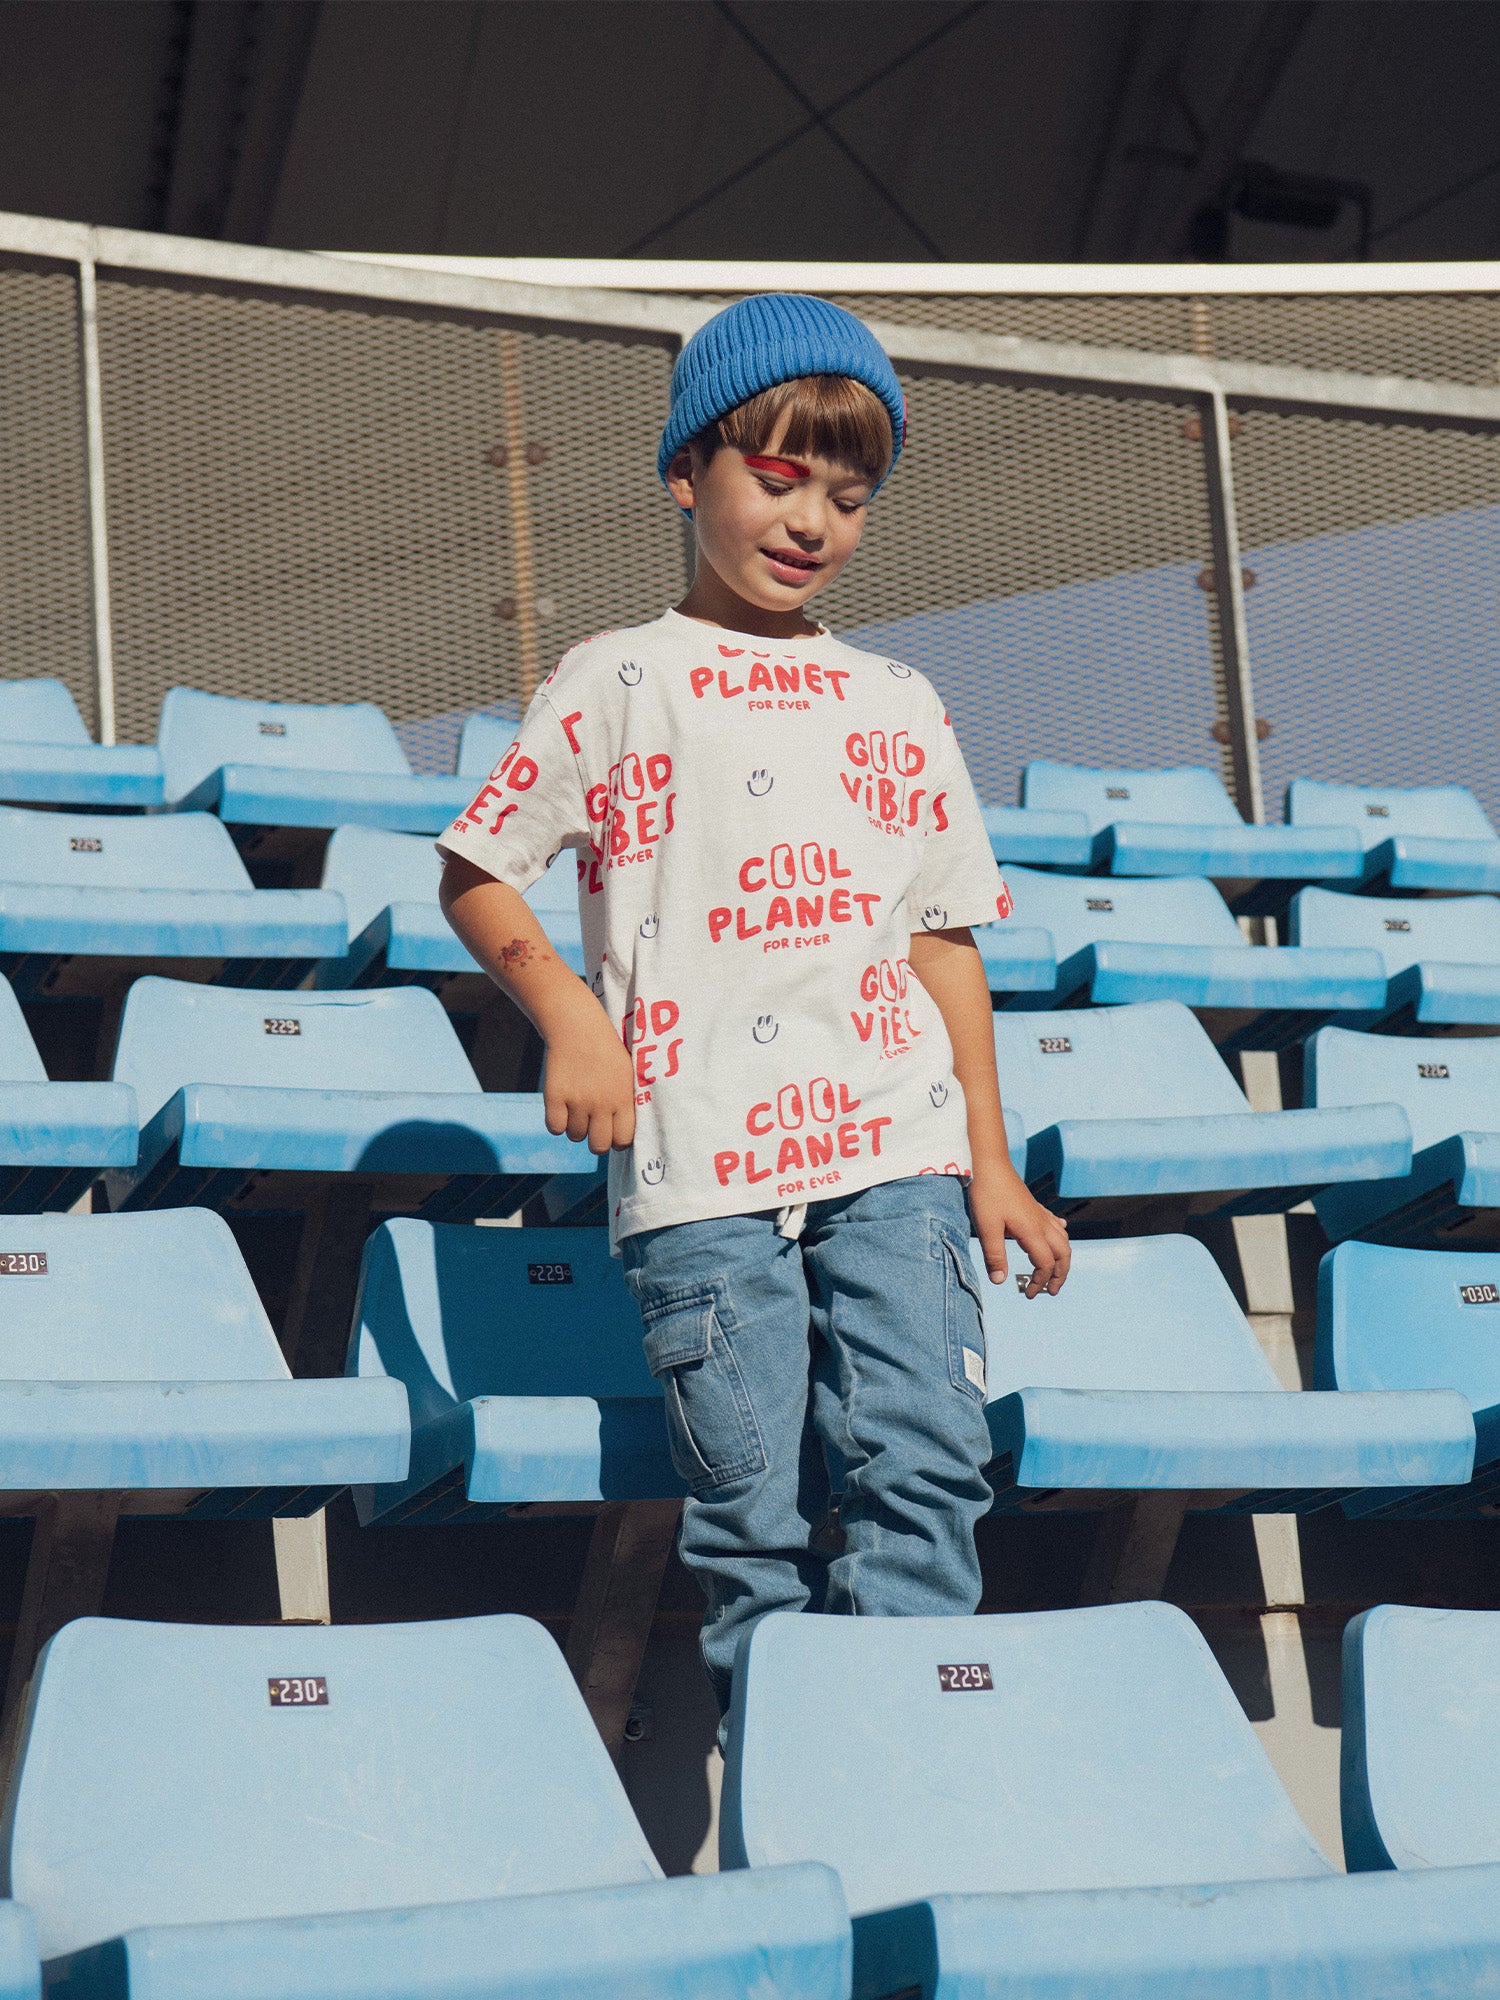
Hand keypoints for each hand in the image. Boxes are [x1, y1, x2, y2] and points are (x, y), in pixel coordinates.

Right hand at [542, 994, 636, 1153]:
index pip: (623, 1140)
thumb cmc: (606, 1050)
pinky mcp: (554, 1096)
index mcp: (623, 1098)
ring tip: (577, 1107)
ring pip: (575, 1136)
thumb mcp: (627, 1074)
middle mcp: (601, 1103)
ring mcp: (577, 1101)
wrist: (577, 1026)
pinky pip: (555, 1128)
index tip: (612, 1132)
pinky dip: (557, 1122)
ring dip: (575, 1127)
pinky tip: (561, 1107)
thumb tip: (624, 1134)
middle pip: (598, 1146)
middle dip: (596, 1140)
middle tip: (593, 1125)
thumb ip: (627, 1103)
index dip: (616, 1140)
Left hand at [968, 1165, 1069, 1297]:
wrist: (990, 1163)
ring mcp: (1039, 1213)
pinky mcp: (1034, 1206)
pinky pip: (1055, 1224)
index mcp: (1032, 1232)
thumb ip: (995, 1255)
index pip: (1045, 1264)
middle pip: (1063, 1254)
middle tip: (1050, 1291)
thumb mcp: (986, 1227)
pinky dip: (1059, 1236)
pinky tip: (1056, 1234)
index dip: (1039, 1282)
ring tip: (1053, 1271)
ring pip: (1063, 1240)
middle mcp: (1041, 1224)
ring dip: (1062, 1258)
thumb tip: (1000, 1281)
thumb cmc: (986, 1194)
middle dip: (1060, 1275)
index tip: (1027, 1294)